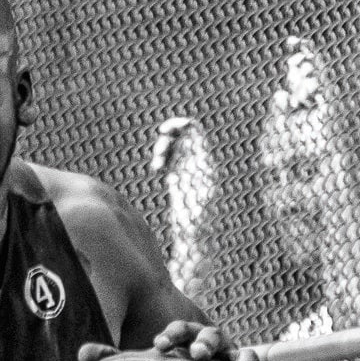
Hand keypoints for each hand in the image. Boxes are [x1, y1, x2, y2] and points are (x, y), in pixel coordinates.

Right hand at [148, 116, 214, 237]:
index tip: (164, 130)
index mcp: (204, 162)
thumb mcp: (195, 202)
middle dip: (167, 137)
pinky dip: (160, 157)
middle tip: (157, 152)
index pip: (195, 133)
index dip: (180, 125)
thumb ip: (190, 183)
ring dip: (161, 149)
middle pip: (183, 135)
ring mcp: (188, 167)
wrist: (193, 234)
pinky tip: (156, 169)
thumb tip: (183, 170)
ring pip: (174, 145)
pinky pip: (170, 157)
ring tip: (155, 166)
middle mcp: (197, 161)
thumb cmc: (196, 222)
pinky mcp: (178, 175)